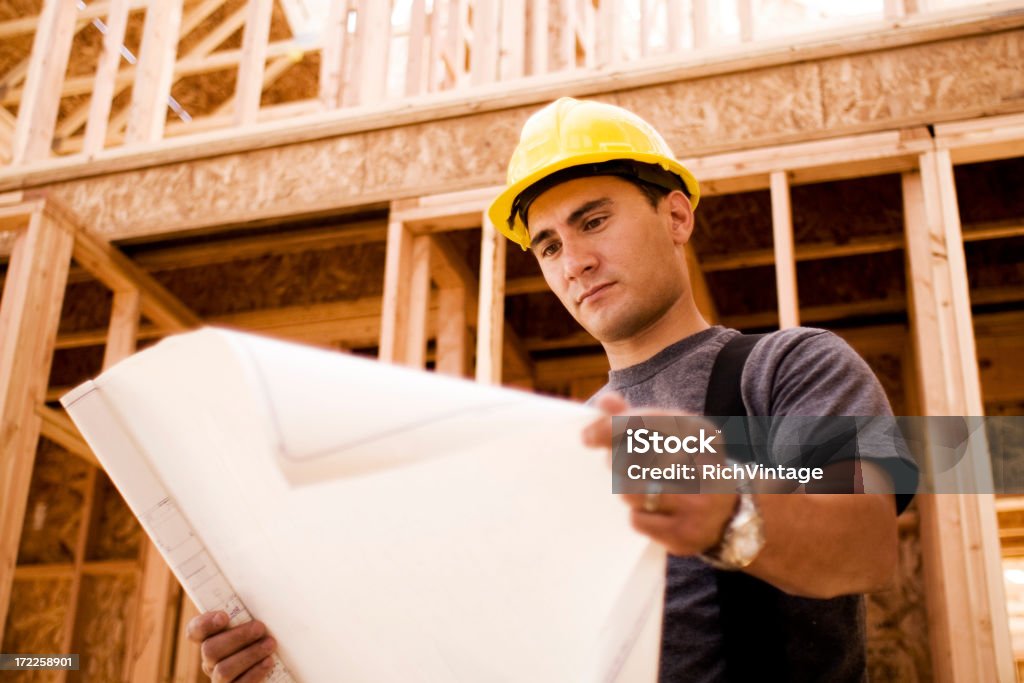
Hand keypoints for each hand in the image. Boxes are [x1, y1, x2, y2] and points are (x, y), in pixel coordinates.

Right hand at [186, 611, 276, 682]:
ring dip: (249, 655)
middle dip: (237, 637)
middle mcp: (210, 660)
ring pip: (223, 670)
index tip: (224, 616)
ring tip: (270, 645)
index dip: (204, 624)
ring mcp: (219, 679)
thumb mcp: (254, 623)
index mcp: (211, 638)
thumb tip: (263, 594)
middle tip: (260, 628)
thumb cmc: (263, 637)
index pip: (195, 631)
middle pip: (210, 650)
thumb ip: (249, 613)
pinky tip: (268, 662)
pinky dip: (254, 673)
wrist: (279, 669)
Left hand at [582, 392, 738, 556]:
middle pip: (636, 456)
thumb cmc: (689, 467)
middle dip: (616, 459)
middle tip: (612, 462)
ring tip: (634, 486)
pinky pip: (638, 520)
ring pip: (632, 489)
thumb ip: (637, 417)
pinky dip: (636, 515)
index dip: (611, 428)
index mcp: (701, 434)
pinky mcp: (684, 533)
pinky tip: (651, 511)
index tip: (588, 437)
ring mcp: (697, 503)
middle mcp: (704, 466)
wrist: (728, 516)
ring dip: (624, 487)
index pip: (646, 422)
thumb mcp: (672, 436)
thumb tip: (606, 401)